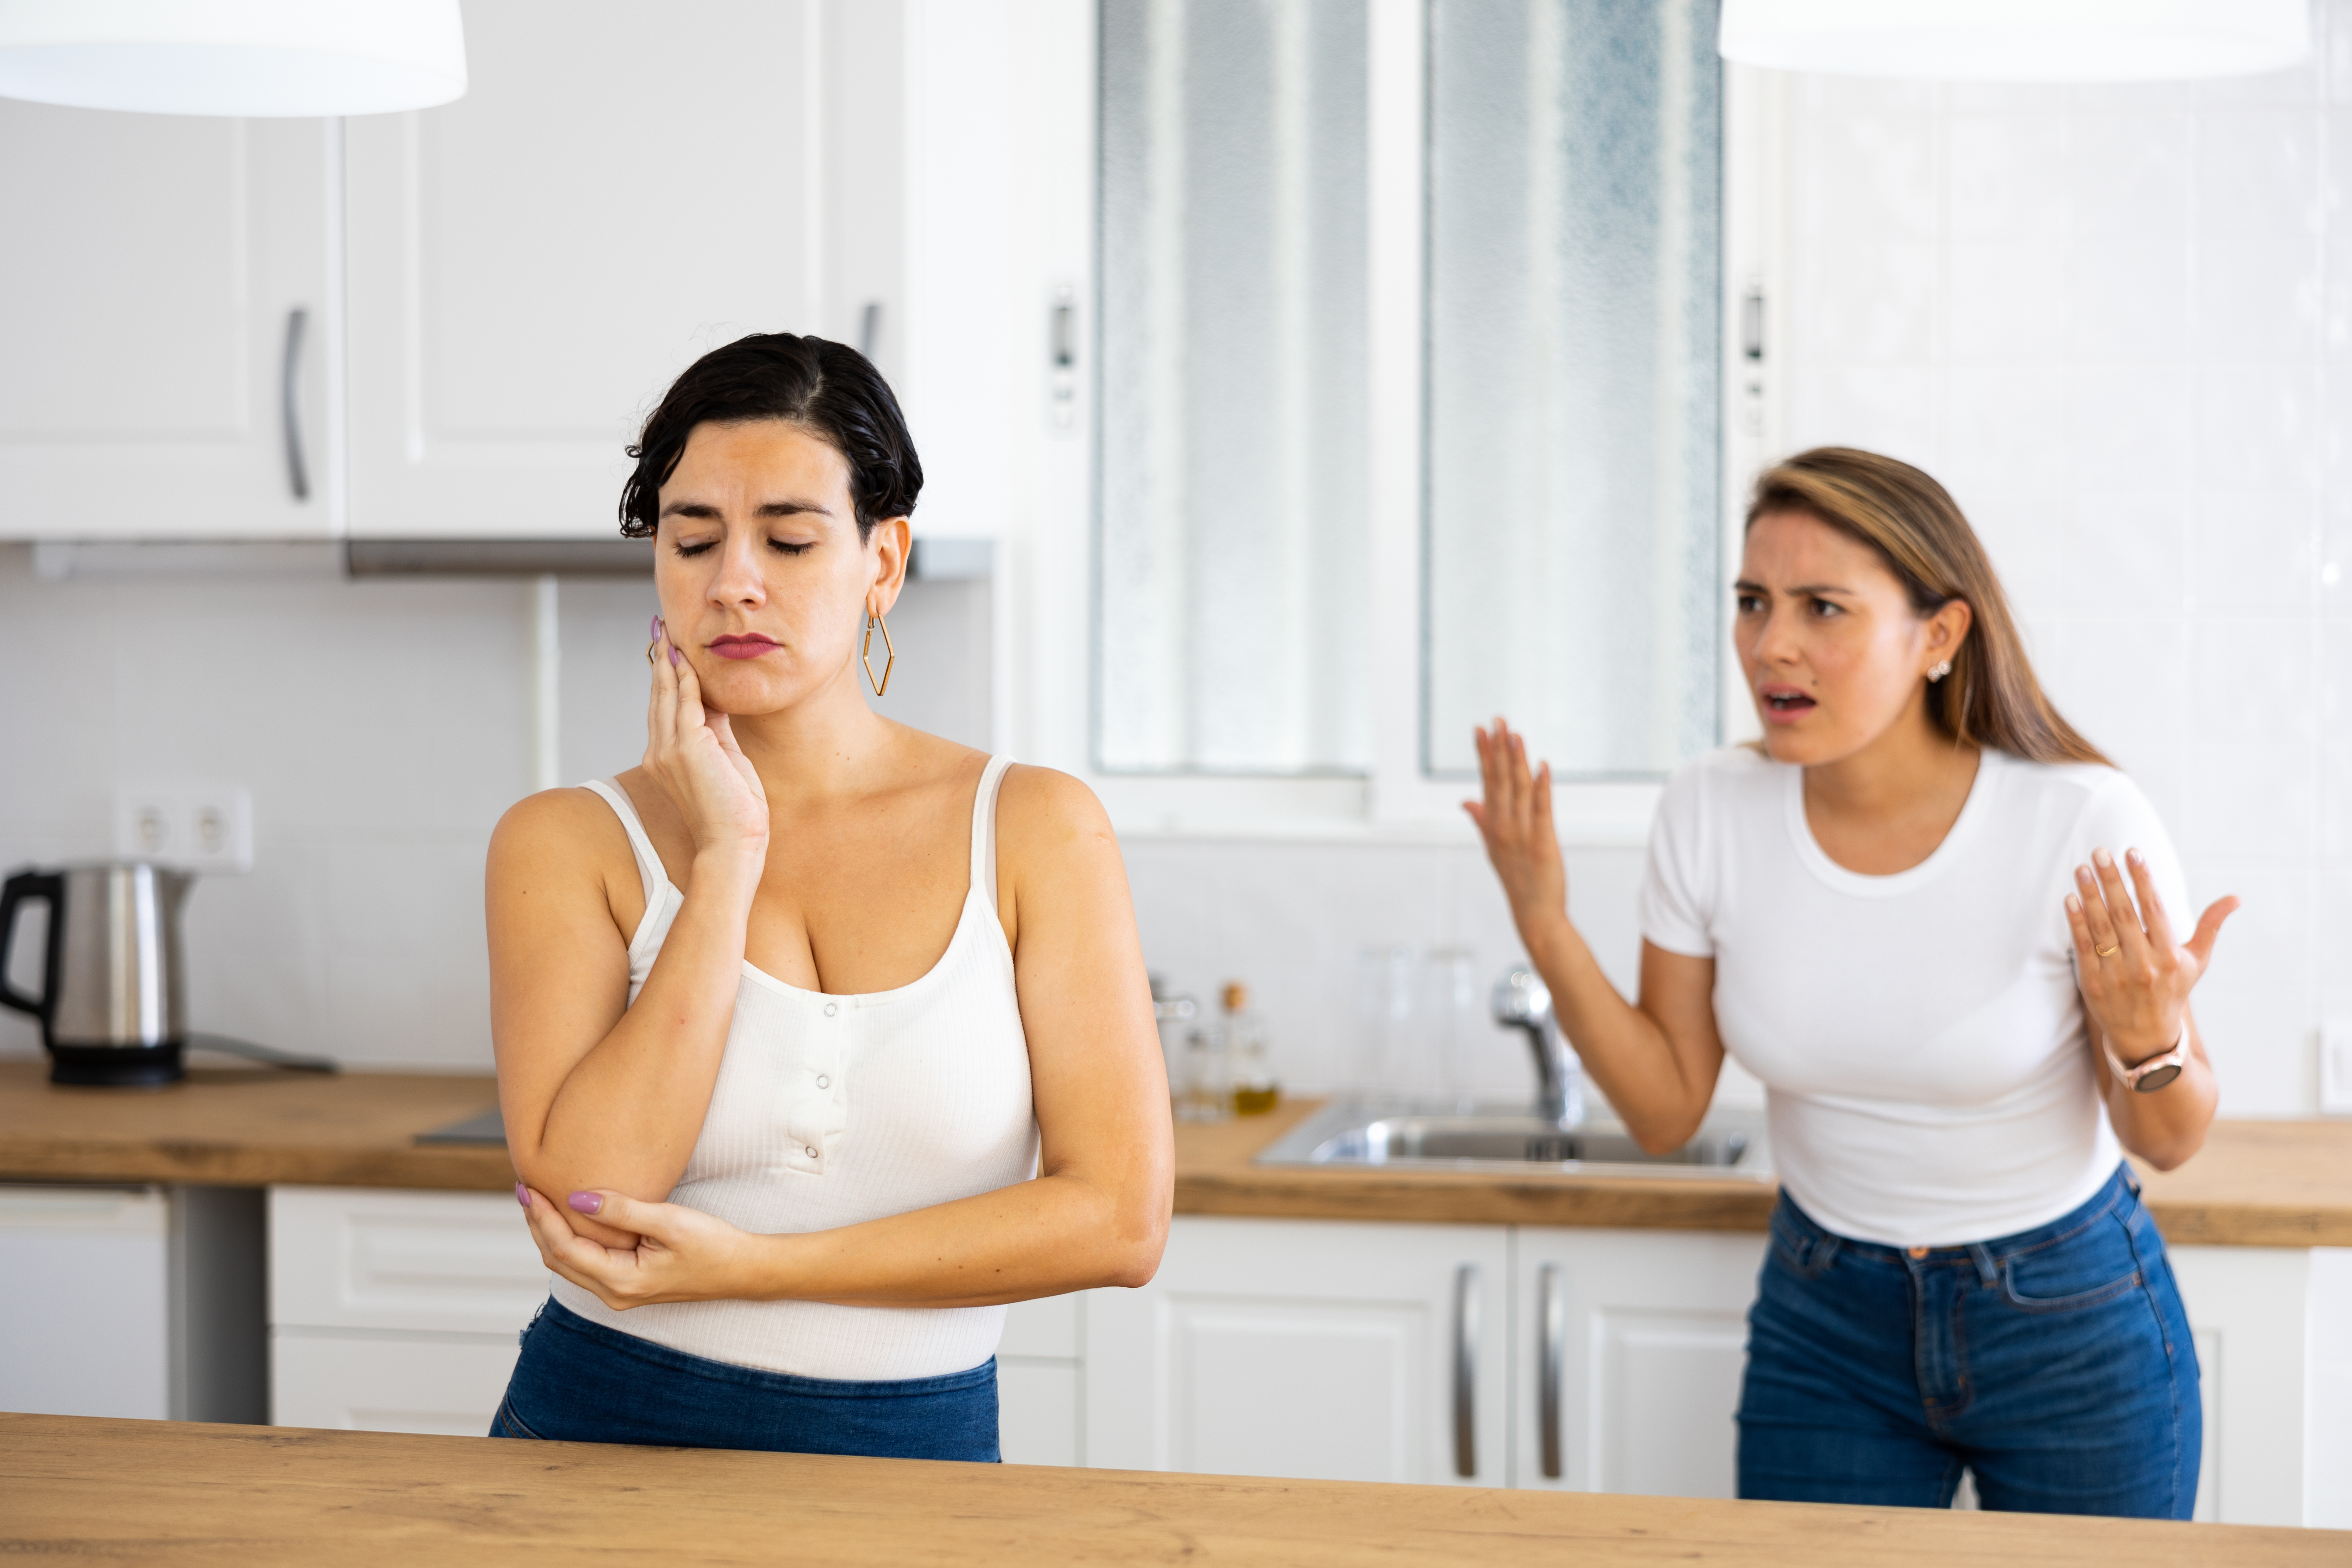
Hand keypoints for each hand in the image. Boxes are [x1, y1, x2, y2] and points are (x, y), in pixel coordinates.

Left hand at [519, 1183, 766, 1308]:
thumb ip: (622, 1210)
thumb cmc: (713, 1245)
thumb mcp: (669, 1221)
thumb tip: (577, 1199)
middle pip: (558, 1260)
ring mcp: (619, 1293)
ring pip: (568, 1264)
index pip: (564, 1249)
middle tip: (525, 1189)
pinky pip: (585, 1264)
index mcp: (621, 1281)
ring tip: (538, 1200)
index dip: (543, 1218)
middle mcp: (614, 1294)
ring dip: (550, 1233)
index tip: (529, 1188)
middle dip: (538, 1224)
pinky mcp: (627, 1284)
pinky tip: (568, 1219)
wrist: (741, 1269)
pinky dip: (569, 1240)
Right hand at [645, 617, 767, 860]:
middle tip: (662, 633)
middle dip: (661, 664)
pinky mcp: (687, 748)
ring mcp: (669, 751)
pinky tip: (688, 660)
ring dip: (669, 663)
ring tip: (669, 636)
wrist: (733, 844)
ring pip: (667, 696)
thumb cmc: (734, 812)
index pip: (665, 710)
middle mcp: (660, 753)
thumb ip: (716, 732)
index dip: (666, 680)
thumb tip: (717, 704)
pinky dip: (686, 680)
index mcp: (665, 759)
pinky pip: (685, 704)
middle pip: (659, 698)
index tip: (669, 654)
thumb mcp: (725, 762)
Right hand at [1464, 718, 1566, 932]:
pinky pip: (1542, 810)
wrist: (1533, 913)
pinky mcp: (1543, 843)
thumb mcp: (1492, 848)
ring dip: (1517, 761)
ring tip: (1515, 735)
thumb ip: (1481, 820)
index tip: (1481, 728)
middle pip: (1500, 780)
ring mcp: (1521, 834)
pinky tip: (1542, 767)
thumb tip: (1465, 801)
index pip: (1486, 781)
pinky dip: (1542, 787)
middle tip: (1498, 720)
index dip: (1484, 754)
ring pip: (1518, 790)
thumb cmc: (1516, 879)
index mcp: (1492, 824)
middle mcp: (1503, 826)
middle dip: (1498, 749)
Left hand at [2067, 847, 2237, 1063]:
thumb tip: (2235, 898)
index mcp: (2170, 957)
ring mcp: (2117, 975)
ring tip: (2083, 868)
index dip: (2143, 880)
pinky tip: (2071, 899)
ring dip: (2090, 896)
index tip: (2133, 853)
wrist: (2146, 1037)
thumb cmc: (2173, 990)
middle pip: (2125, 915)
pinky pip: (2083, 947)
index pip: (2154, 910)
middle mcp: (2144, 965)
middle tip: (2100, 852)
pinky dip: (2077, 922)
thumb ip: (2211, 927)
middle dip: (2112, 881)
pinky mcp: (2093, 984)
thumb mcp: (2197, 962)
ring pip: (2101, 928)